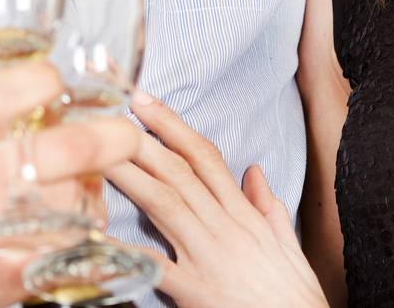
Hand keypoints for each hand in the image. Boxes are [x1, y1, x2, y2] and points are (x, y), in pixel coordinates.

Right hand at [0, 61, 140, 307]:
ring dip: (93, 183)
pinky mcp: (18, 271)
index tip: (57, 79)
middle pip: (63, 151)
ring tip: (75, 179)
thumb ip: (2, 95)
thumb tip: (69, 65)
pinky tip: (74, 215)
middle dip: (108, 138)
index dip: (38, 82)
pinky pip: (81, 237)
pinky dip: (88, 222)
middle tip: (125, 133)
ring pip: (80, 194)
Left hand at [106, 90, 327, 307]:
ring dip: (131, 177)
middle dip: (144, 141)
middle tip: (112, 116)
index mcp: (244, 215)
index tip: (148, 103)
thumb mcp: (287, 243)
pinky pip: (156, 268)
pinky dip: (128, 251)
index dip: (174, 127)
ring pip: (165, 205)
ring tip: (100, 156)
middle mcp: (224, 228)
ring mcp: (208, 258)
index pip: (206, 159)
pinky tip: (101, 237)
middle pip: (179, 173)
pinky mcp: (196, 291)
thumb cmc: (293, 294)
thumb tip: (254, 172)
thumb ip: (267, 206)